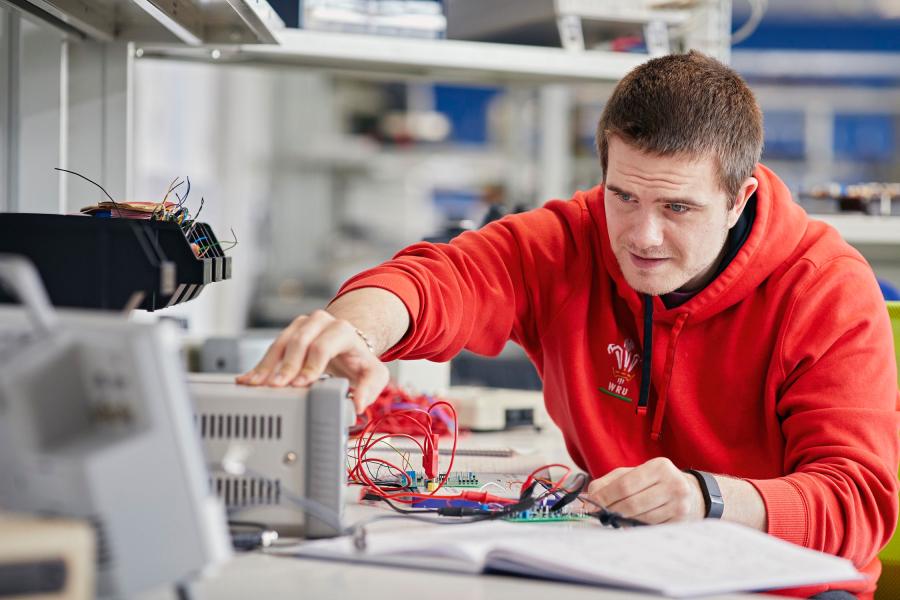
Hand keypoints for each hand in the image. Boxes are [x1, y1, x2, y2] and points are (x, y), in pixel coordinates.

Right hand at [235, 310, 388, 413]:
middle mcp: (321, 322)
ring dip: (267, 365)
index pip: (324, 345)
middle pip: (299, 342)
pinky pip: (272, 348)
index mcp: (343, 331)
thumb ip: (370, 389)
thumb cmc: (359, 362)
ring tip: (256, 385)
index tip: (301, 383)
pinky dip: (261, 365)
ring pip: (281, 342)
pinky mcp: (288, 333)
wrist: (348, 347)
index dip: (310, 364)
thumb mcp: (373, 374)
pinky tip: (248, 379)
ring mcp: (302, 326)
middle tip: (276, 386)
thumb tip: (358, 405)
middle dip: (286, 366)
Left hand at [586, 457, 704, 523]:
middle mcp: (673, 483)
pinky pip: (651, 528)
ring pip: (641, 518)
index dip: (605, 497)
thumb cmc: (656, 482)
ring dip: (623, 520)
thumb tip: (589, 500)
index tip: (590, 505)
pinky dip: (637, 527)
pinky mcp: (681, 522)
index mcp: (659, 466)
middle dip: (611, 510)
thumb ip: (608, 483)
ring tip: (615, 517)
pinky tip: (632, 522)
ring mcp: (679, 504)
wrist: (691, 493)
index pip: (625, 485)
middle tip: (599, 515)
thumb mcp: (633, 474)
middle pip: (632, 503)